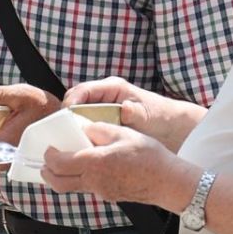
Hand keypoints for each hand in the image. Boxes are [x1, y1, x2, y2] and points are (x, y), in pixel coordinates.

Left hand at [40, 123, 185, 206]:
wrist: (168, 181)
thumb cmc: (149, 156)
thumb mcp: (123, 133)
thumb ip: (99, 130)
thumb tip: (84, 129)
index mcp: (94, 163)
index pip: (60, 164)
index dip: (49, 156)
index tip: (49, 148)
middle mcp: (94, 181)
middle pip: (59, 183)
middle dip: (48, 173)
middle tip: (45, 163)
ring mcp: (101, 192)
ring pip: (72, 188)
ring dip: (62, 178)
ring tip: (62, 166)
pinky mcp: (110, 196)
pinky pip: (88, 189)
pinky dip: (80, 180)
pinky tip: (87, 169)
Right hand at [65, 77, 199, 148]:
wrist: (171, 127)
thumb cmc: (159, 116)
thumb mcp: (147, 114)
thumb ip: (135, 111)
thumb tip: (125, 109)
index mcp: (112, 88)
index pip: (83, 90)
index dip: (71, 101)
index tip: (66, 115)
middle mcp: (103, 95)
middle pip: (74, 100)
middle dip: (66, 114)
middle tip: (61, 131)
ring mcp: (101, 107)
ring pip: (76, 113)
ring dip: (70, 125)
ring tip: (66, 139)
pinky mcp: (102, 120)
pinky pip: (84, 124)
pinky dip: (79, 133)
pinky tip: (78, 145)